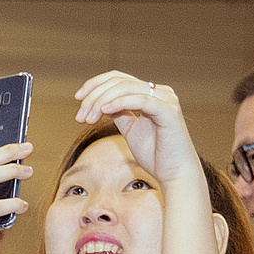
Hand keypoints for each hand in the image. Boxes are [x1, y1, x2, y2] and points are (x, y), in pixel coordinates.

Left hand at [72, 71, 198, 183]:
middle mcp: (160, 92)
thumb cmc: (155, 155)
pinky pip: (139, 99)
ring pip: (126, 87)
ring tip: (88, 118)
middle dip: (94, 95)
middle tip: (80, 115)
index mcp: (151, 94)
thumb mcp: (130, 130)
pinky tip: (103, 111)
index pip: (119, 78)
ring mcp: (166, 99)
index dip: (95, 84)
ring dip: (101, 101)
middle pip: (119, 81)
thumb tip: (100, 103)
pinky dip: (118, 102)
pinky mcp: (169, 111)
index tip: (78, 98)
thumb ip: (119, 113)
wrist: (175, 174)